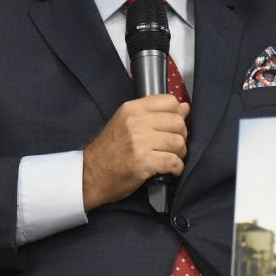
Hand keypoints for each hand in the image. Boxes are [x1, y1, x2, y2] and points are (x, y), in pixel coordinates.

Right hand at [82, 94, 188, 210]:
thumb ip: (154, 114)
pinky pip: (174, 161)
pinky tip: (170, 170)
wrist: (89, 174)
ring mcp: (140, 142)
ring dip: (179, 154)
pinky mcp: (144, 162)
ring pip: (178, 142)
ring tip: (169, 158)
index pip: (170, 101)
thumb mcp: (125, 123)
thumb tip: (185, 107)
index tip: (173, 126)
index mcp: (132, 109)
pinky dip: (177, 168)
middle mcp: (136, 122)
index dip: (177, 114)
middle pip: (178, 122)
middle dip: (180, 136)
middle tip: (171, 146)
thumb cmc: (108, 150)